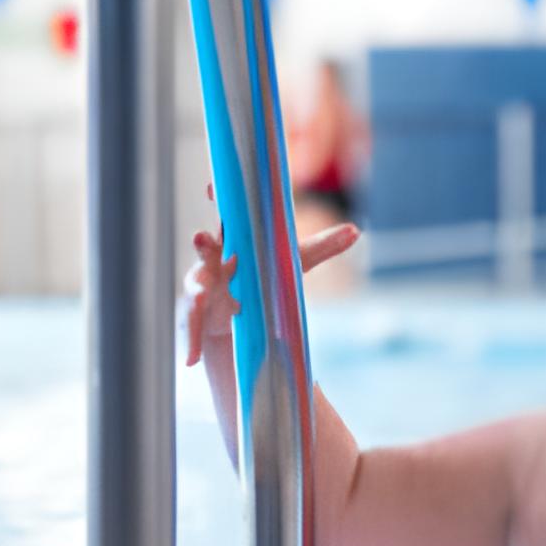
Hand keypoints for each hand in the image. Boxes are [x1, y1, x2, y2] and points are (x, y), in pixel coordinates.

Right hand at [185, 216, 360, 366]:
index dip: (217, 200)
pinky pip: (192, 328)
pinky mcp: (196, 314)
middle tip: (200, 237)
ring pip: (195, 288)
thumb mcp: (292, 264)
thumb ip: (321, 247)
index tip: (211, 185)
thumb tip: (355, 231)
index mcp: (235, 242)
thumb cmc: (262, 278)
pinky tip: (190, 359)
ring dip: (196, 292)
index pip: (226, 218)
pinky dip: (192, 343)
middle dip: (203, 245)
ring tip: (200, 297)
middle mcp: (213, 260)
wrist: (239, 313)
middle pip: (205, 249)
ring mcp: (201, 287)